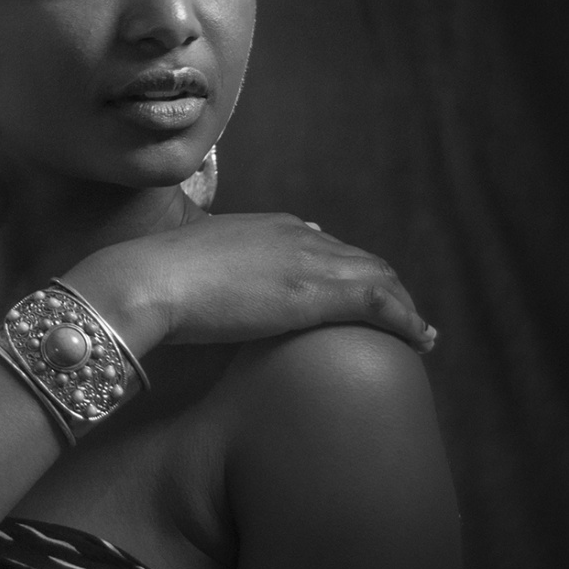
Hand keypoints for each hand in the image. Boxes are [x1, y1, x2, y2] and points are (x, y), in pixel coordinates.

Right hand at [65, 213, 435, 356]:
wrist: (148, 279)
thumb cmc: (154, 278)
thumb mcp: (192, 265)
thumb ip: (216, 269)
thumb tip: (226, 284)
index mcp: (268, 227)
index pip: (324, 246)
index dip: (346, 270)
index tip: (355, 291)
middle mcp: (298, 236)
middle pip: (359, 260)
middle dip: (384, 286)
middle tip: (400, 315)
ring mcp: (310, 262)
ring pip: (379, 278)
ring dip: (403, 304)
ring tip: (418, 330)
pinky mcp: (318, 293)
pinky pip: (381, 304)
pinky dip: (406, 320)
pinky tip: (420, 340)